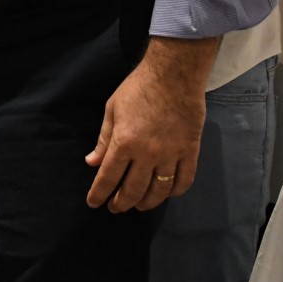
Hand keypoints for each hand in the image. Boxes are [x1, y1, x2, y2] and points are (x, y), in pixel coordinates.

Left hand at [85, 40, 213, 211]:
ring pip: (159, 190)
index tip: (94, 203)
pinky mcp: (190, 151)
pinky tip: (166, 193)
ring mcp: (171, 154)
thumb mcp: (112, 109)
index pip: (108, 177)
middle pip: (133, 190)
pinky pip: (184, 180)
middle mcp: (148, 154)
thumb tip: (91, 162)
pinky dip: (174, 192)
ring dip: (147, 202)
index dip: (99, 193)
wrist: (174, 74)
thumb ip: (104, 139)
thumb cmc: (138, 88)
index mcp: (125, 142)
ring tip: (139, 205)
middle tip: (115, 207)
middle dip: (121, 203)